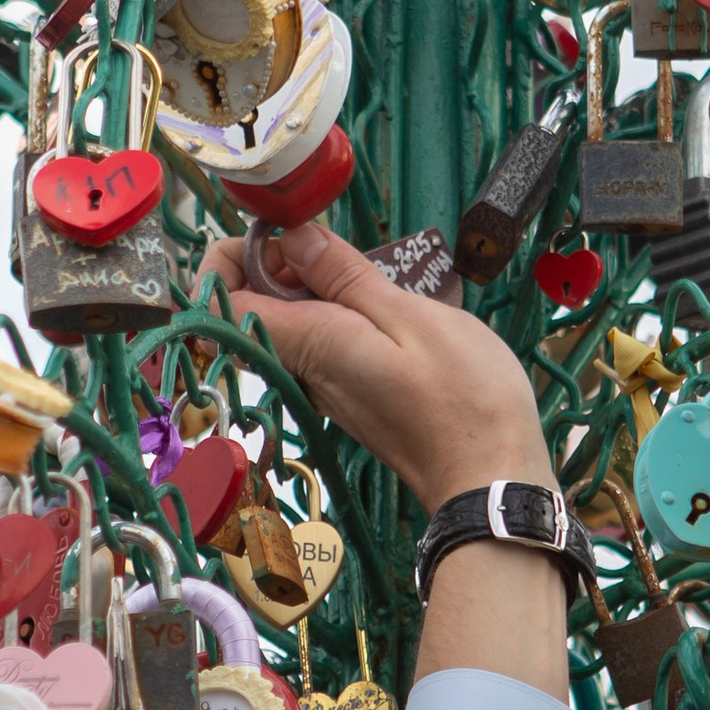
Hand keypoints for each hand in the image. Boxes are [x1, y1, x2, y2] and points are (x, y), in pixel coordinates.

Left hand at [209, 225, 551, 516]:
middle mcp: (302, 371)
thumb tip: (289, 238)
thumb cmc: (464, 398)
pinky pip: (319, 344)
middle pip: (251, 310)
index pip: (220, 305)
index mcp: (309, 344)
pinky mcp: (347, 396)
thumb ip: (344, 276)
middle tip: (337, 249)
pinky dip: (337, 314)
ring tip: (369, 276)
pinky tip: (383, 309)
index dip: (230, 259)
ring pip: (288, 325)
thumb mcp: (409, 315)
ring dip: (314, 288)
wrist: (490, 476)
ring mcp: (323, 388)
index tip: (278, 233)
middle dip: (279, 265)